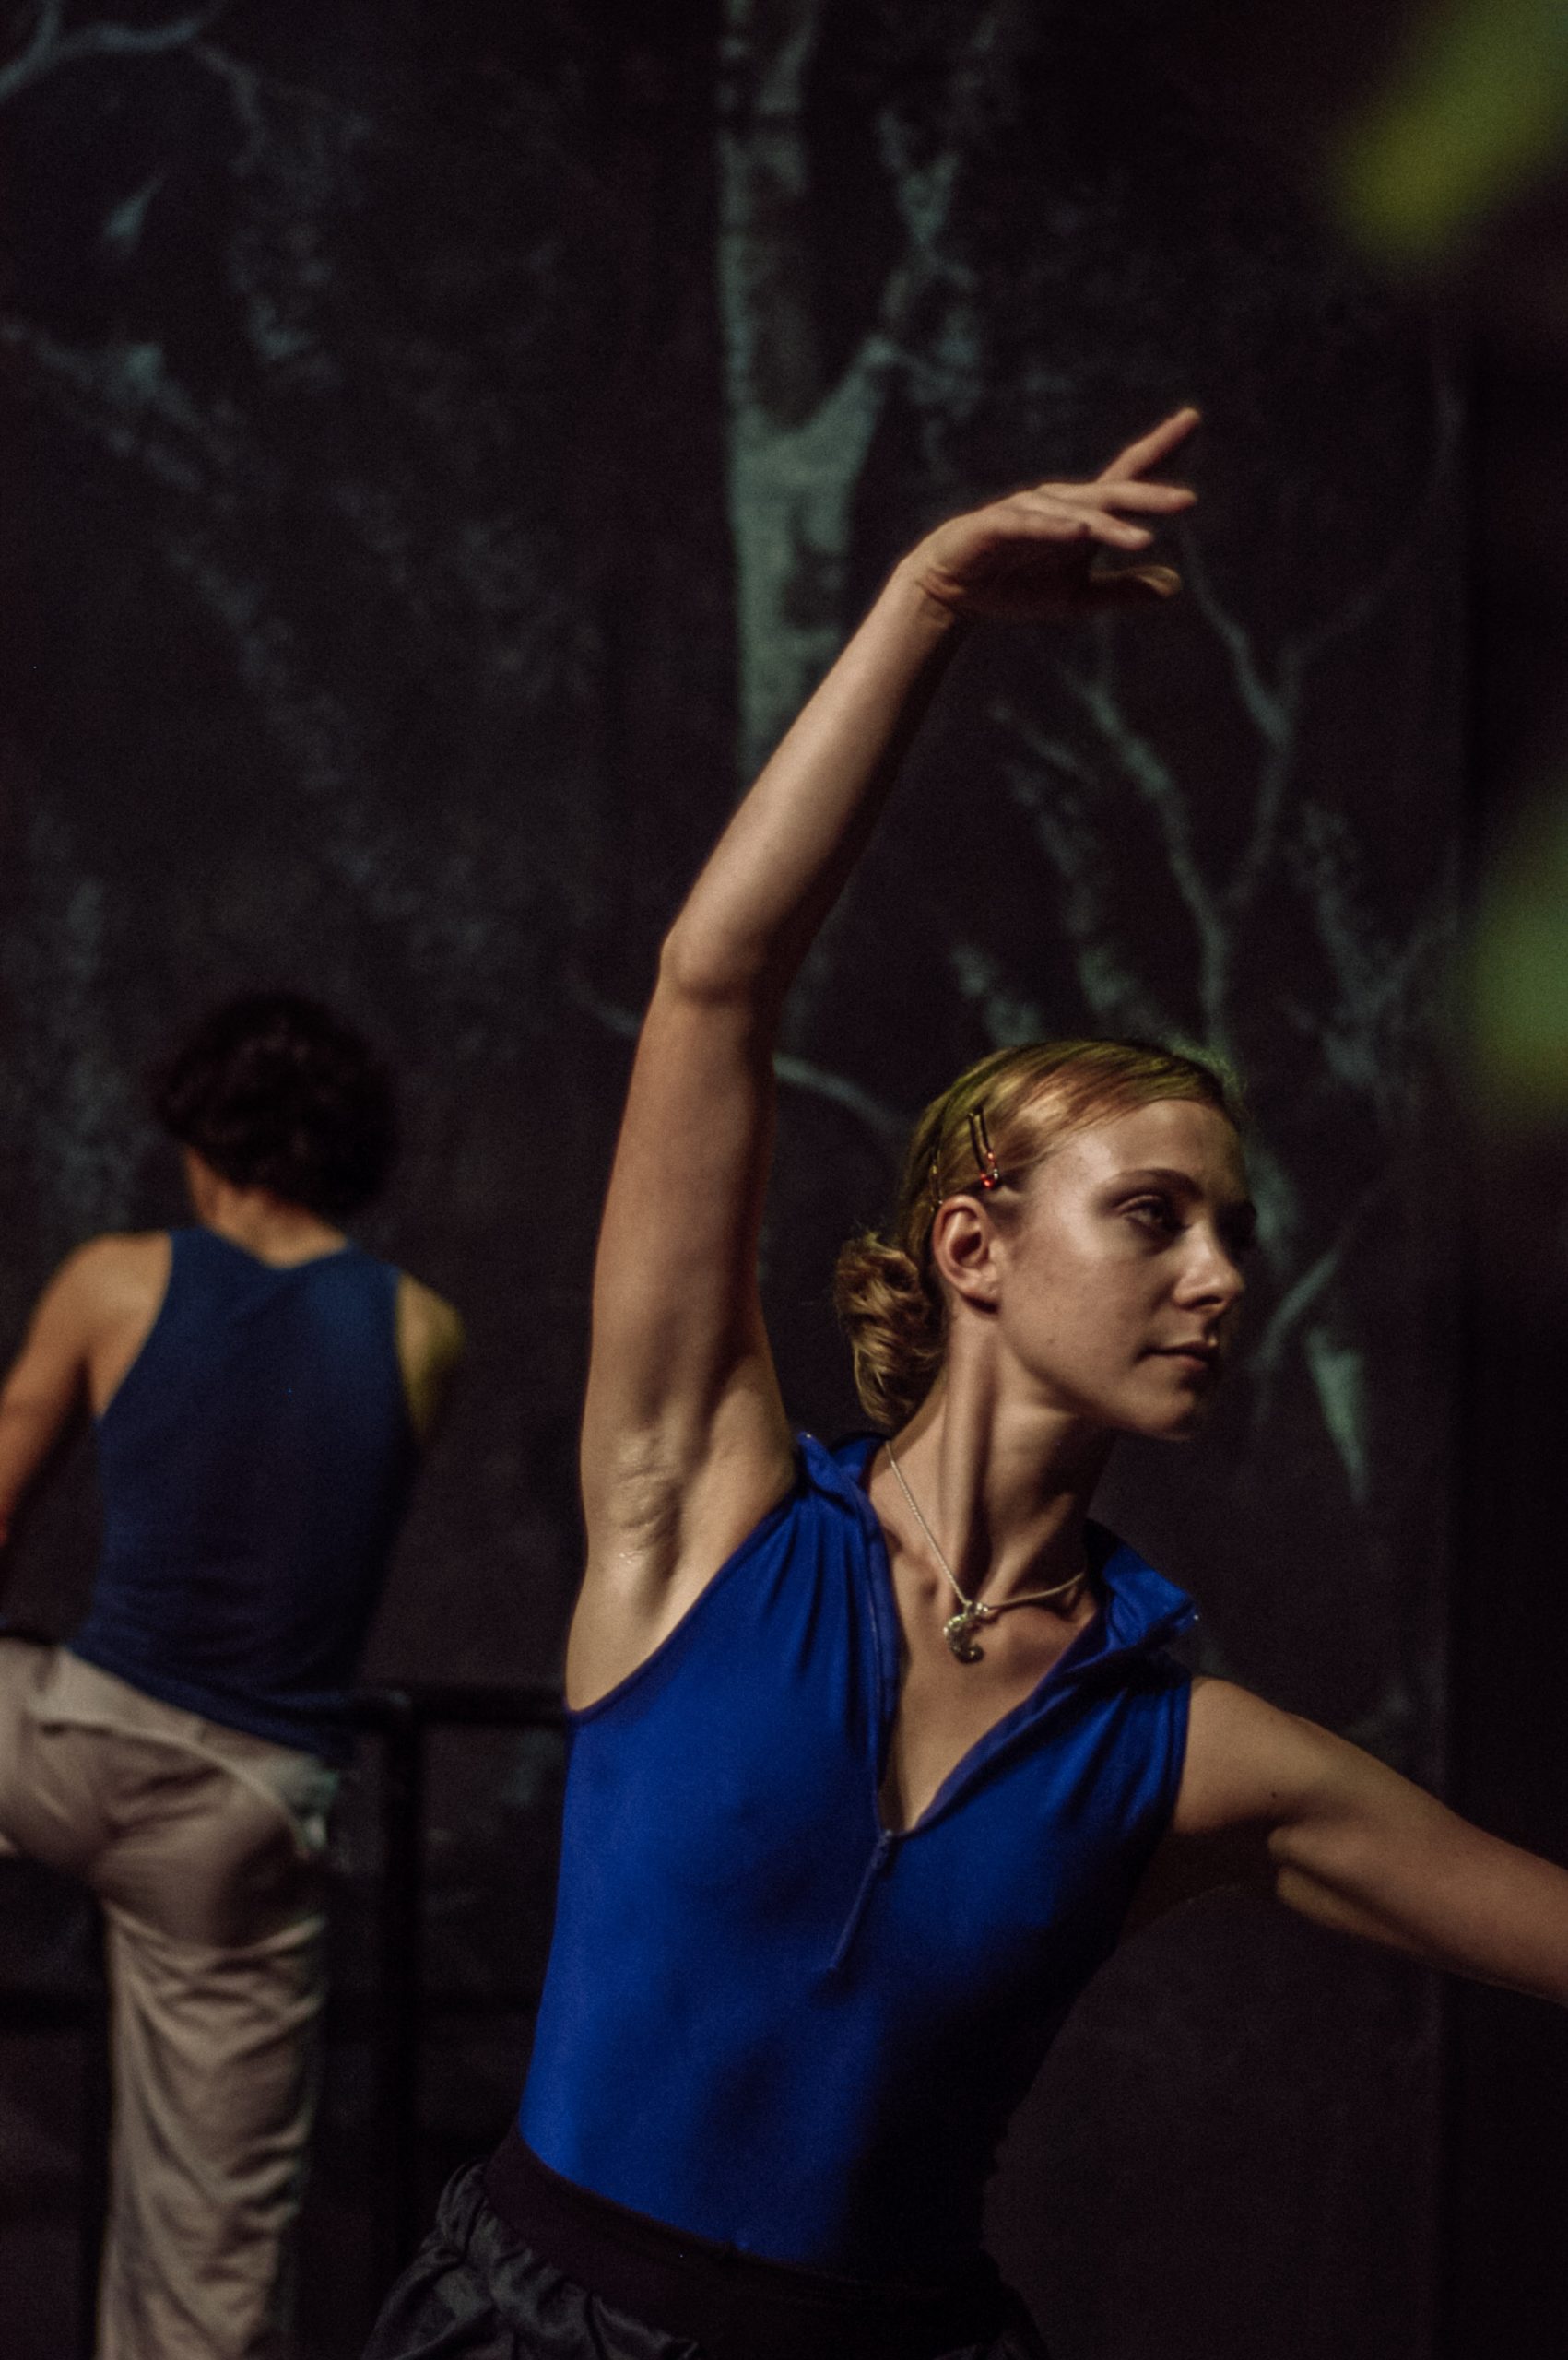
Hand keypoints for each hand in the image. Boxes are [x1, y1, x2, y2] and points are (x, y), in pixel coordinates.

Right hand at [905, 406, 1198, 622]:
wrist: (952, 593)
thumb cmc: (1014, 588)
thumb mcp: (1077, 599)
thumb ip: (1123, 590)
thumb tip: (1176, 585)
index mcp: (1083, 515)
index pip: (1127, 477)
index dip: (1160, 449)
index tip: (1193, 419)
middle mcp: (1060, 503)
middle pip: (1112, 494)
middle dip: (1149, 496)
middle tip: (1188, 502)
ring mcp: (1028, 511)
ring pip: (1077, 514)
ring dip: (1109, 526)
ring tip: (1143, 539)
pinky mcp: (996, 525)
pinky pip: (1031, 525)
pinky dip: (1055, 528)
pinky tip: (1079, 534)